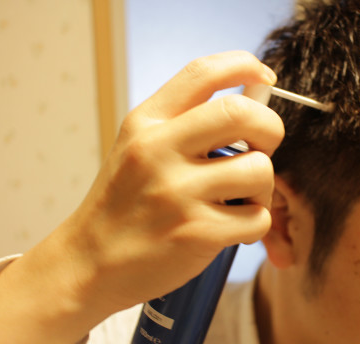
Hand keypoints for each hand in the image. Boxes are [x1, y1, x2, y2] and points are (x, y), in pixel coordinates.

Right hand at [64, 51, 283, 311]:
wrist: (90, 262)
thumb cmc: (124, 205)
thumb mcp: (138, 149)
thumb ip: (183, 123)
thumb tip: (250, 101)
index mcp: (147, 123)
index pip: (203, 73)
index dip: (244, 65)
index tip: (265, 78)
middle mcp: (160, 150)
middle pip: (242, 113)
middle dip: (270, 128)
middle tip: (262, 148)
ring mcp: (178, 193)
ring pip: (259, 170)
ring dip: (264, 187)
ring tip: (243, 200)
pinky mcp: (196, 233)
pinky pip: (257, 218)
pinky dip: (256, 224)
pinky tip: (234, 229)